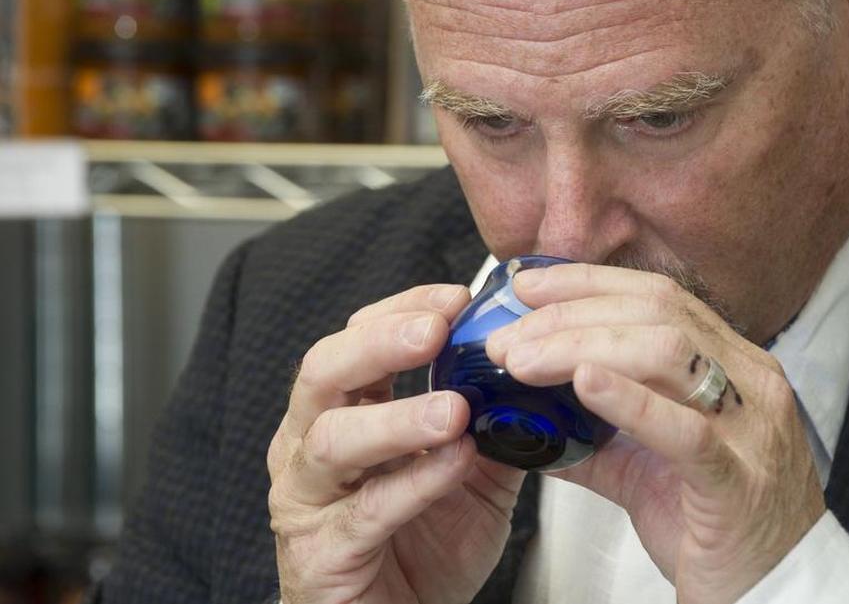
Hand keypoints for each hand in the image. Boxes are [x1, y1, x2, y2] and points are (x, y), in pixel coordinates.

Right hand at [267, 284, 525, 603]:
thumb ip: (494, 423)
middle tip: (436, 329)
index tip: (457, 297)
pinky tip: (455, 465)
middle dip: (380, 343)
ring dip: (398, 418)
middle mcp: (310, 446)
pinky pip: (366, 511)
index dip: (402, 310)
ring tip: (455, 410)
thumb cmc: (424, 548)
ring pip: (332, 440)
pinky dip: (415, 483)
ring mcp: (307, 500)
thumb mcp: (471, 472)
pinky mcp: (320, 553)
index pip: (357, 338)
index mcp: (343, 413)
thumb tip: (537, 374)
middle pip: (324, 372)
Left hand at [485, 264, 825, 603]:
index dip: (587, 282)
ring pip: (669, 354)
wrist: (776, 596)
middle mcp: (751, 384)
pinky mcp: (739, 483)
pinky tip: (585, 383)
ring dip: (581, 346)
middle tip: (507, 338)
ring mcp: (752, 430)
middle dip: (570, 314)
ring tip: (524, 362)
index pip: (658, 297)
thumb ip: (595, 436)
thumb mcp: (647, 469)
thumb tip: (527, 418)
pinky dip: (631, 401)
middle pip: (657, 313)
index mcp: (733, 367)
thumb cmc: (718, 532)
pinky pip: (687, 431)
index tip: (527, 285)